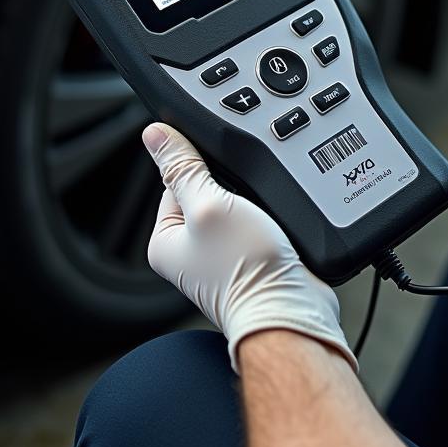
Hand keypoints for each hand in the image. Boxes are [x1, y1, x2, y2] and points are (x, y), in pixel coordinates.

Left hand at [143, 123, 355, 373]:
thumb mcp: (210, 205)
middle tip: (250, 197)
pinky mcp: (255, 260)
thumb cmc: (246, 271)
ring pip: (241, 206)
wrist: (291, 312)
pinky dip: (273, 219)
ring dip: (257, 202)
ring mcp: (224, 258)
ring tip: (266, 215)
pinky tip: (280, 224)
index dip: (203, 167)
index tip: (224, 170)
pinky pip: (262, 224)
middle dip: (235, 186)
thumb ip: (184, 168)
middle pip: (211, 191)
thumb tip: (155, 134)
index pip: (176, 181)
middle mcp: (191, 252)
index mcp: (165, 240)